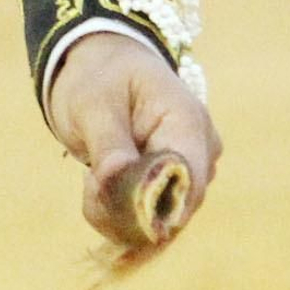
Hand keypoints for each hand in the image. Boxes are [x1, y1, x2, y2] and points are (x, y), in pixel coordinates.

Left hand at [46, 34, 220, 245]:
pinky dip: (120, 215)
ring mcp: (191, 173)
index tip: (106, 198)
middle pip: (175, 207)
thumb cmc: (100, 77)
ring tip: (91, 177)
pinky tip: (100, 186)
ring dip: (119, 213)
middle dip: (126, 209)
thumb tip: (117, 182)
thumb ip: (107, 143)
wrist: (103, 68)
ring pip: (162, 221)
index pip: (187, 180)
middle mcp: (201, 152)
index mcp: (188, 121)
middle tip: (88, 182)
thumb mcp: (92, 102)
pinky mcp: (175, 190)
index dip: (152, 204)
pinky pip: (152, 221)